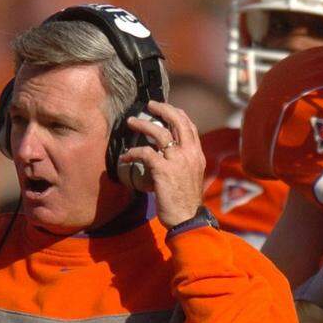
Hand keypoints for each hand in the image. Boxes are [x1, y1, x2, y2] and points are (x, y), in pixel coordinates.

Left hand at [119, 101, 205, 227]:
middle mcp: (189, 153)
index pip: (189, 126)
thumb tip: (168, 154)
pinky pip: (145, 153)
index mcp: (197, 154)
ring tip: (131, 122)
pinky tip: (125, 155)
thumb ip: (183, 162)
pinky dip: (133, 152)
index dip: (177, 114)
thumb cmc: (186, 201)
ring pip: (159, 132)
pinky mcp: (163, 170)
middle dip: (162, 109)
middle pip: (177, 121)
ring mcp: (176, 160)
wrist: (187, 217)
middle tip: (150, 105)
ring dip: (143, 124)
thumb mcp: (191, 176)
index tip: (165, 110)